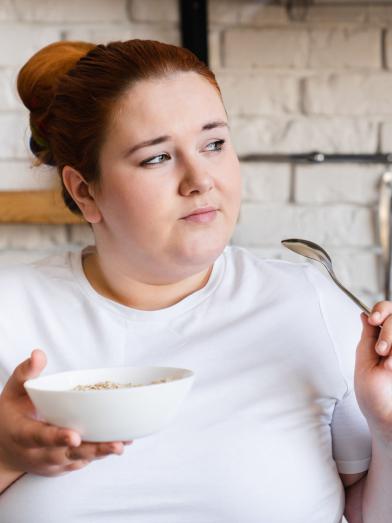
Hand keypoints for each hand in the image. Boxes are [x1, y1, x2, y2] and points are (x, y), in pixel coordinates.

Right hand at [0, 349, 131, 483]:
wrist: (5, 448)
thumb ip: (26, 373)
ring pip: (78, 461)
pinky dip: (100, 455)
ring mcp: (51, 463)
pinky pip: (83, 462)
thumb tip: (38, 354)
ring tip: (122, 444)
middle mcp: (37, 453)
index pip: (39, 436)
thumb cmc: (13, 413)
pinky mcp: (62, 467)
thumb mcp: (13, 391)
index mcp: (22, 433)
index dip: (57, 437)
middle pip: (66, 454)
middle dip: (91, 450)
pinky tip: (119, 443)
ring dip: (101, 454)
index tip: (74, 436)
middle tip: (115, 445)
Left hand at [354, 302, 391, 443]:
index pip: (387, 310)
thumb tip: (364, 314)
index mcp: (383, 338)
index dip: (382, 310)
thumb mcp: (364, 361)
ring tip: (389, 366)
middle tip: (381, 351)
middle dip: (388, 332)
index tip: (373, 320)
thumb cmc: (373, 394)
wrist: (387, 419)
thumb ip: (368, 336)